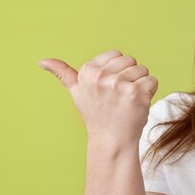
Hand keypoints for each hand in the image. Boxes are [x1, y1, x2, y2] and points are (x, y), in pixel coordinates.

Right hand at [38, 49, 158, 144]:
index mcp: (88, 71)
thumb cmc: (96, 114)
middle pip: (131, 60)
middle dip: (130, 76)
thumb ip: (63, 74)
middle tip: (120, 96)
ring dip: (140, 85)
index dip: (118, 70)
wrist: (111, 140)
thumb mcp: (77, 92)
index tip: (110, 87)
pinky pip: (153, 81)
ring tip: (128, 101)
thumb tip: (41, 61)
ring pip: (143, 70)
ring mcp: (119, 84)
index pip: (117, 54)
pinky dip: (150, 92)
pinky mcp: (136, 92)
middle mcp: (101, 76)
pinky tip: (138, 104)